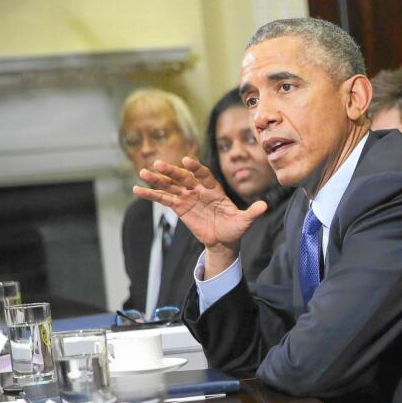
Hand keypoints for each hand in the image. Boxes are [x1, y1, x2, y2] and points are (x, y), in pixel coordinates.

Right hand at [133, 156, 267, 270]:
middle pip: (184, 177)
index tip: (187, 161)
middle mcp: (199, 189)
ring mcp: (187, 197)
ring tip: (143, 172)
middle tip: (158, 164)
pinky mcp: (179, 207)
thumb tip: (264, 206)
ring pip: (171, 185)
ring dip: (157, 179)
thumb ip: (252, 213)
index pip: (204, 175)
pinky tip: (137, 190)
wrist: (223, 241)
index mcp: (214, 189)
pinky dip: (151, 195)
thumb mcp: (244, 222)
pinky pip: (163, 199)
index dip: (196, 168)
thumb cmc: (234, 229)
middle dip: (172, 171)